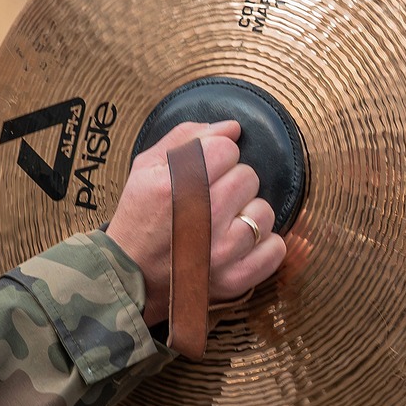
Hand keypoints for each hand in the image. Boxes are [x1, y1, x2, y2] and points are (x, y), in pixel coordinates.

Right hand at [104, 121, 284, 324]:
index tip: (205, 170)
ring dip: (248, 213)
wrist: (130, 274)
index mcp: (178, 185)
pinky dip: (264, 244)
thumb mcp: (146, 168)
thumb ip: (186, 138)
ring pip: (264, 211)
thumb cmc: (139, 218)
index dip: (217, 156)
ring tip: (225, 222)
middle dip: (232, 182)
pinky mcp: (235, 278)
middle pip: (248, 176)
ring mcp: (222, 251)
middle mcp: (204, 217)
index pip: (226, 149)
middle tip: (211, 198)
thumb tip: (232, 127)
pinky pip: (276, 248)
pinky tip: (240, 243)